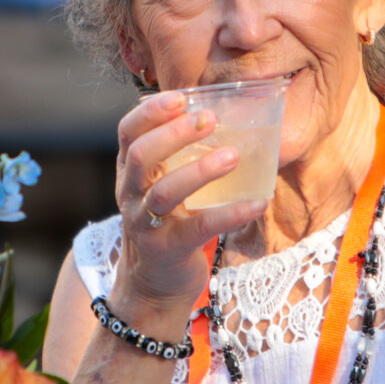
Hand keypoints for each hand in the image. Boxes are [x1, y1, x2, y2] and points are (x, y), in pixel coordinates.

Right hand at [112, 91, 264, 312]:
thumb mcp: (163, 187)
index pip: (127, 133)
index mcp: (130, 173)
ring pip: (165, 191)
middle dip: (174, 134)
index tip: (180, 97)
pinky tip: (257, 203)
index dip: (149, 112)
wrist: (153, 287)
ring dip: (200, 170)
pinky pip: (199, 228)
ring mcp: (146, 224)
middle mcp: (132, 195)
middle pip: (141, 156)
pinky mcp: (168, 249)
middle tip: (208, 119)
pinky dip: (230, 214)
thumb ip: (178, 158)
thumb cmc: (167, 226)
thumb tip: (222, 118)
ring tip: (233, 156)